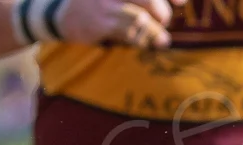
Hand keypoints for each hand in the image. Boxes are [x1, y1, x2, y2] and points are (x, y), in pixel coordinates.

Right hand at [54, 0, 174, 45]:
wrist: (61, 13)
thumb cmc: (97, 3)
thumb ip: (140, 1)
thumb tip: (174, 7)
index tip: (181, 3)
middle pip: (149, 0)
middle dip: (162, 13)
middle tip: (163, 22)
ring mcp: (106, 3)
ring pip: (141, 18)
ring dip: (155, 32)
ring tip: (161, 39)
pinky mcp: (102, 22)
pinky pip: (130, 33)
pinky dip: (141, 40)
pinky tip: (142, 42)